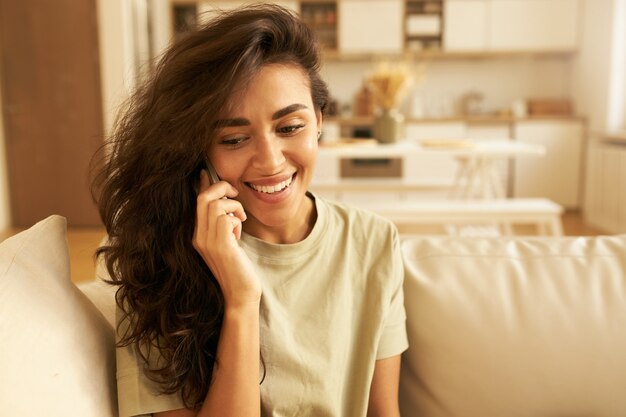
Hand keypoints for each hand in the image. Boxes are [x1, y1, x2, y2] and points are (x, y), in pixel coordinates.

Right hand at [193, 171, 261, 307]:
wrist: (240, 294)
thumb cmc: (239, 268)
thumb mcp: (229, 242)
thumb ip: (224, 223)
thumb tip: (226, 202)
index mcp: (198, 236)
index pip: (196, 204)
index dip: (202, 185)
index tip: (206, 173)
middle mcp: (198, 238)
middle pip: (203, 198)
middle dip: (221, 189)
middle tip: (235, 194)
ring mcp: (207, 242)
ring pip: (214, 205)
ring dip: (233, 206)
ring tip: (241, 219)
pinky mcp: (220, 246)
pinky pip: (226, 218)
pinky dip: (236, 219)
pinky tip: (240, 232)